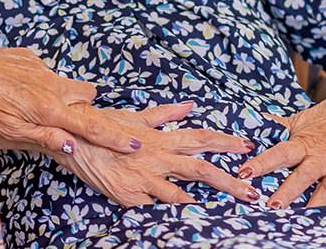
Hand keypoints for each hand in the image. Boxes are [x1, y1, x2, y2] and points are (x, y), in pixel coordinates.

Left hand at [0, 42, 142, 154]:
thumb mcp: (9, 130)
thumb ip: (44, 137)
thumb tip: (72, 145)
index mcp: (48, 108)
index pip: (90, 126)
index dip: (114, 137)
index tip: (133, 144)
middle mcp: (49, 84)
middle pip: (85, 95)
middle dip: (85, 107)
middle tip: (72, 118)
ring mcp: (37, 67)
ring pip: (62, 80)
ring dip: (58, 93)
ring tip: (31, 103)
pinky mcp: (23, 55)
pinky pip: (41, 69)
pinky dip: (35, 80)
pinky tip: (12, 87)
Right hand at [42, 103, 257, 206]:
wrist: (72, 139)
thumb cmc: (103, 126)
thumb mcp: (135, 116)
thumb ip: (165, 114)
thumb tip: (189, 107)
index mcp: (161, 138)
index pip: (202, 139)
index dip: (227, 142)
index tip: (248, 147)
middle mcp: (158, 158)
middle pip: (202, 170)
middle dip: (230, 181)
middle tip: (253, 193)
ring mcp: (145, 179)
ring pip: (182, 193)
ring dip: (206, 201)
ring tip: (229, 210)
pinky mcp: (131, 195)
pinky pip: (154, 206)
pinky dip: (168, 211)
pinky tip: (185, 219)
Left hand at [237, 96, 325, 208]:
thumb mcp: (300, 119)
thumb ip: (276, 127)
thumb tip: (249, 124)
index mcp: (303, 143)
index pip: (278, 154)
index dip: (260, 163)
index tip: (243, 173)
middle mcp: (321, 158)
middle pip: (301, 177)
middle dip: (286, 192)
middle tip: (271, 205)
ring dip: (314, 204)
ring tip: (302, 218)